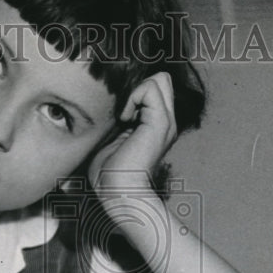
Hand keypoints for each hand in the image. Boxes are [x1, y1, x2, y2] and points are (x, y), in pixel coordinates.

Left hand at [88, 72, 176, 194]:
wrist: (118, 193)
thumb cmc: (108, 174)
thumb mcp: (111, 138)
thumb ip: (117, 118)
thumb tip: (106, 101)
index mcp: (155, 125)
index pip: (155, 87)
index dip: (135, 91)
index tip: (119, 114)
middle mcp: (165, 121)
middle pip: (162, 79)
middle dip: (139, 86)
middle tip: (124, 111)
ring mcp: (166, 122)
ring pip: (160, 79)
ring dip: (136, 91)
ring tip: (125, 117)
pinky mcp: (160, 123)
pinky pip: (151, 87)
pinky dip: (134, 97)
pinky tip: (125, 120)